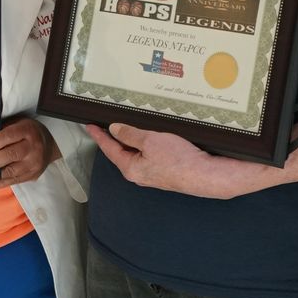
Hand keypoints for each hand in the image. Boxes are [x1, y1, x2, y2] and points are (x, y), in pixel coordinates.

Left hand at [0, 115, 59, 188]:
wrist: (49, 144)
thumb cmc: (25, 132)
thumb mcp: (16, 124)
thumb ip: (0, 131)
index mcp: (27, 130)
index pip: (8, 136)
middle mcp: (33, 147)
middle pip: (10, 155)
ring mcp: (34, 163)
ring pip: (11, 171)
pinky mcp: (33, 175)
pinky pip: (14, 181)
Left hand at [88, 123, 278, 198]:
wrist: (208, 175)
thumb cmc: (180, 160)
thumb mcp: (150, 141)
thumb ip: (131, 134)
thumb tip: (115, 129)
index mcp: (131, 169)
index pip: (110, 149)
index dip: (99, 136)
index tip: (90, 126)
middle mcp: (140, 174)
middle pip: (123, 152)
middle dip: (116, 138)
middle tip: (107, 122)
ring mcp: (154, 174)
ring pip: (138, 153)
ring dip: (134, 139)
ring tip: (129, 125)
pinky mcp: (167, 171)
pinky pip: (152, 155)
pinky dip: (148, 144)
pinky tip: (152, 136)